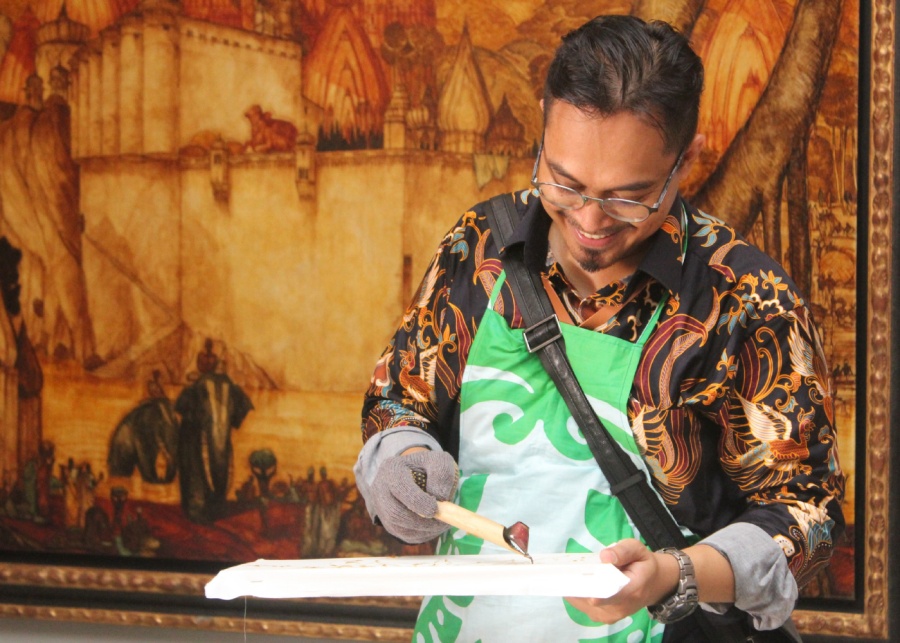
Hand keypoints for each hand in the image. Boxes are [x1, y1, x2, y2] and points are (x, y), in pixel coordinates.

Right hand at [369, 449, 458, 542]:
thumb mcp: (439, 461)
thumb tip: (440, 498)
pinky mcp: (387, 522)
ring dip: (423, 530)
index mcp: (392, 468)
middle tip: (443, 523)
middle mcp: (381, 488)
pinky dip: (421, 534)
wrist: (418, 476)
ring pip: (399, 527)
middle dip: (421, 521)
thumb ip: (442, 474)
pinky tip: (433, 527)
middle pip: (395, 512)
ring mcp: (381, 507)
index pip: (400, 486)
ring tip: (442, 524)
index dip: (417, 501)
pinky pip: (403, 534)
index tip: (435, 509)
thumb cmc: (429, 468)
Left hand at [565, 539, 679, 623]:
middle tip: (562, 571)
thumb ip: (623, 551)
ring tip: (565, 574)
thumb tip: (605, 556)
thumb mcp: (638, 549)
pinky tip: (573, 582)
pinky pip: (584, 607)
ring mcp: (612, 615)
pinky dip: (576, 595)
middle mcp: (621, 607)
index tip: (579, 586)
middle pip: (593, 600)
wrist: (653, 584)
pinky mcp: (604, 617)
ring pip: (585, 604)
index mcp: (633, 588)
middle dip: (577, 585)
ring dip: (574, 589)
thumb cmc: (642, 563)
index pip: (613, 594)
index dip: (595, 592)